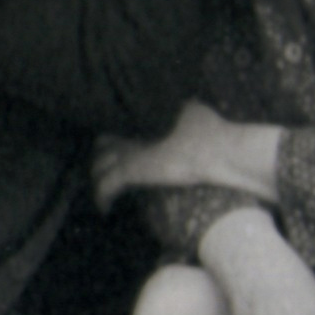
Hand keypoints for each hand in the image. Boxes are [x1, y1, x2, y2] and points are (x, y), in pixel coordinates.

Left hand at [93, 99, 281, 209]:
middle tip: (108, 174)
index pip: (117, 130)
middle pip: (103, 146)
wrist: (216, 149)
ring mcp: (129, 154)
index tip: (115, 153)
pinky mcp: (130, 171)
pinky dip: (102, 198)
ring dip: (99, 180)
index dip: (112, 141)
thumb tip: (184, 104)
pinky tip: (105, 209)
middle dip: (101, 159)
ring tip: (105, 195)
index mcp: (146, 122)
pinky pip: (105, 187)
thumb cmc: (211, 131)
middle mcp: (134, 137)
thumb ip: (183, 108)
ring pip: (98, 167)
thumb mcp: (196, 111)